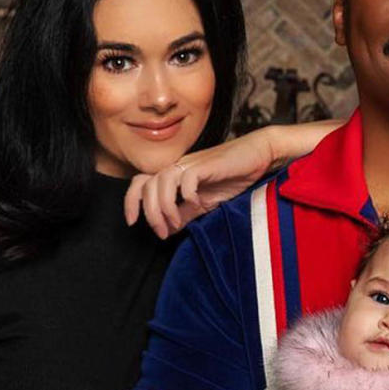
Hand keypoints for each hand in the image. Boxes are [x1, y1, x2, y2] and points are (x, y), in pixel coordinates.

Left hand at [124, 131, 276, 238]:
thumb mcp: (206, 202)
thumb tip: (169, 229)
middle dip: (151, 213)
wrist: (256, 156)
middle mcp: (177, 167)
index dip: (131, 202)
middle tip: (162, 233)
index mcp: (174, 175)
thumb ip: (186, 214)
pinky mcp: (205, 165)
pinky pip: (186, 178)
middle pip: (147, 186)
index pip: (140, 184)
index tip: (133, 223)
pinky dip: (187, 194)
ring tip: (176, 222)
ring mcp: (190, 164)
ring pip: (162, 182)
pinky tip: (197, 203)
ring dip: (165, 206)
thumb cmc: (232, 177)